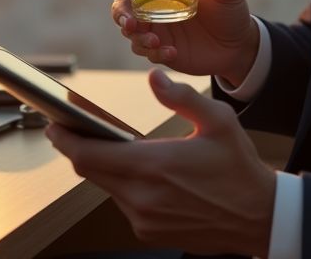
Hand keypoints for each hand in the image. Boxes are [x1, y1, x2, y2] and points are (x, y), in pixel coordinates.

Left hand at [46, 69, 275, 256]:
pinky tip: (147, 175)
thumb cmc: (239, 168)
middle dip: (80, 149)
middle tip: (76, 130)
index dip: (65, 139)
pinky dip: (126, 186)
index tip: (53, 125)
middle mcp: (142, 196)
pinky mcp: (149, 232)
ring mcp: (143, 218)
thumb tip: (154, 78)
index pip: (89, 154)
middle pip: (90, 171)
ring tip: (121, 149)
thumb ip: (181, 97)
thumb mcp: (218, 122)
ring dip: (108, 168)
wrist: (258, 216)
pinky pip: (125, 204)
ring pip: (108, 187)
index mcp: (154, 165)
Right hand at [109, 0, 259, 86]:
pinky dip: (155, 53)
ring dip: (138, 38)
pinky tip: (171, 53)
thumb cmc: (231, 9)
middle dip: (120, 14)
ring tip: (157, 41)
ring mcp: (157, 29)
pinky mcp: (161, 49)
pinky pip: (148, 52)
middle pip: (123, 6)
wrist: (238, 45)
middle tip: (131, 23)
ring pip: (131, 33)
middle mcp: (155, 5)